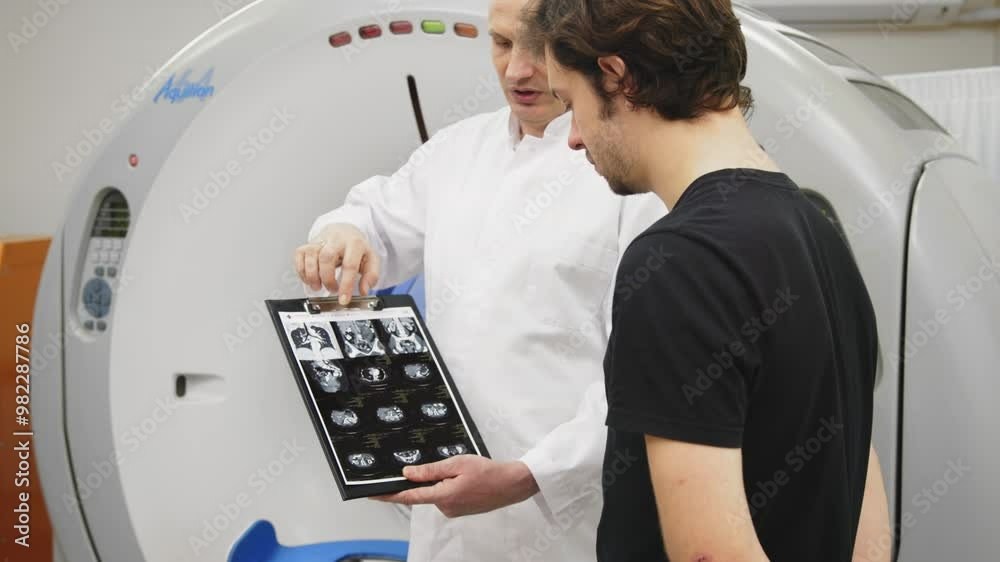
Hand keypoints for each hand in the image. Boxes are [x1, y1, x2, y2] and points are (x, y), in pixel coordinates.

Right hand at [294, 223, 380, 303]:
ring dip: (312, 276)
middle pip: (326, 258)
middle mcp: (336, 239)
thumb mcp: (371, 260)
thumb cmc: (356, 248)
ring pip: (310, 255)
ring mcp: (320, 240)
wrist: (344, 231)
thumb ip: (371, 275)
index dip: (346, 285)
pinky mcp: (308, 243)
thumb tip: (364, 290)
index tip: (343, 299)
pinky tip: (309, 278)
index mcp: (354, 243)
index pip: (349, 265)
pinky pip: (299, 255)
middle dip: (327, 279)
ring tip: (319, 286)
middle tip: (332, 289)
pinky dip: (302, 270)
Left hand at [374, 456, 539, 517]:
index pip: (409, 496)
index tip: (372, 494)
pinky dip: (450, 486)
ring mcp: (453, 511)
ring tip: (464, 470)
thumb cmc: (488, 472)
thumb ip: (430, 470)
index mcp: (443, 496)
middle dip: (429, 477)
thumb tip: (408, 473)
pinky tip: (465, 478)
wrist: (511, 485)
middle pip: (424, 491)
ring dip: (442, 481)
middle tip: (448, 466)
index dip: (389, 494)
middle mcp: (445, 507)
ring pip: (436, 492)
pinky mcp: (459, 510)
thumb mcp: (457, 463)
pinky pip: (446, 496)